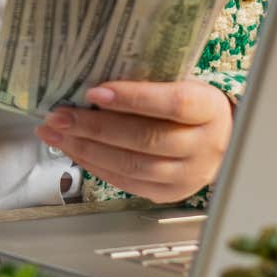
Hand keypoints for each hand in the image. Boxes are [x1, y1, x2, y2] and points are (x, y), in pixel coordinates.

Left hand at [34, 81, 232, 202]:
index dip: (133, 98)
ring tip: (56, 133)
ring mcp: (188, 175)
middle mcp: (204, 146)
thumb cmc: (191, 106)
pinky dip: (95, 165)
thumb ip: (149, 83)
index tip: (94, 91)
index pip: (173, 104)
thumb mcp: (181, 84)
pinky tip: (74, 149)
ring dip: (86, 149)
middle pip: (146, 138)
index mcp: (209, 108)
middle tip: (59, 115)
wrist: (220, 141)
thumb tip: (93, 82)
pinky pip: (126, 182)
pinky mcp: (169, 194)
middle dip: (95, 127)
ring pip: (132, 165)